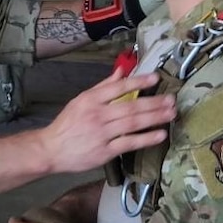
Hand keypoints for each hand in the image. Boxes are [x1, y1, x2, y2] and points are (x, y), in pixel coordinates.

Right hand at [36, 68, 173, 172]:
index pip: (118, 87)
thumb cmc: (67, 124)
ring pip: (133, 123)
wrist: (51, 149)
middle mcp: (98, 115)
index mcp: (91, 100)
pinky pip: (129, 143)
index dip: (138, 81)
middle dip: (154, 103)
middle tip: (172, 100)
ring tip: (171, 114)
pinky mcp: (105, 151)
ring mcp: (102, 134)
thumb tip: (121, 71)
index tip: (156, 78)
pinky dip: (146, 138)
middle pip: (131, 107)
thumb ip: (103, 87)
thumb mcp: (81, 101)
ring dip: (155, 118)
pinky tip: (160, 134)